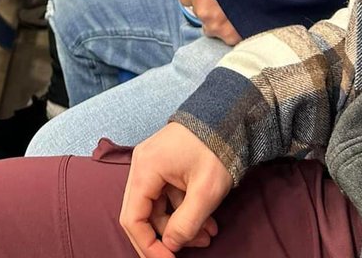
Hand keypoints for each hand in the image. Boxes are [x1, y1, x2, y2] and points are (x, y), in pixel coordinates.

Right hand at [119, 123, 231, 256]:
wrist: (228, 115)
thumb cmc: (215, 147)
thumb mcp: (205, 191)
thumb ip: (186, 223)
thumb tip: (171, 245)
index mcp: (145, 169)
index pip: (133, 219)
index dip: (148, 246)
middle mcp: (143, 166)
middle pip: (144, 215)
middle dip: (169, 236)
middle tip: (198, 245)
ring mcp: (153, 164)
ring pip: (159, 207)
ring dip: (182, 225)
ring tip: (209, 234)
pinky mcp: (165, 165)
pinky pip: (167, 196)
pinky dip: (184, 210)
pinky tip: (207, 220)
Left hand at [178, 0, 241, 45]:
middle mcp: (203, 10)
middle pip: (199, 12)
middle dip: (208, 6)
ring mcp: (217, 26)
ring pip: (211, 27)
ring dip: (219, 20)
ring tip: (234, 8)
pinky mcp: (231, 36)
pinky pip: (226, 36)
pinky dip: (233, 29)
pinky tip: (242, 17)